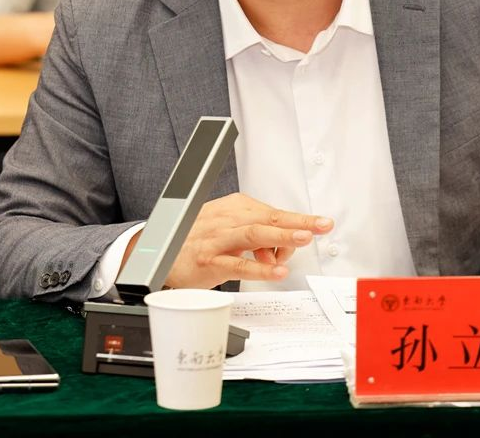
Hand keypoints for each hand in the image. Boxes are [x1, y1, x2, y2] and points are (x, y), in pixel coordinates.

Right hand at [156, 193, 333, 289]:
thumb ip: (257, 239)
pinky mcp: (209, 261)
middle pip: (267, 219)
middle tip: (321, 225)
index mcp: (234, 208)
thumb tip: (281, 252)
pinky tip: (276, 271)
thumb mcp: (229, 231)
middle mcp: (226, 220)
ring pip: (253, 235)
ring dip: (280, 236)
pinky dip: (258, 268)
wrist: (158, 251)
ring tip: (303, 239)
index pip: (272, 212)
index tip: (321, 223)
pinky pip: (237, 264)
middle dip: (297, 222)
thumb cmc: (197, 240)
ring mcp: (217, 240)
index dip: (297, 219)